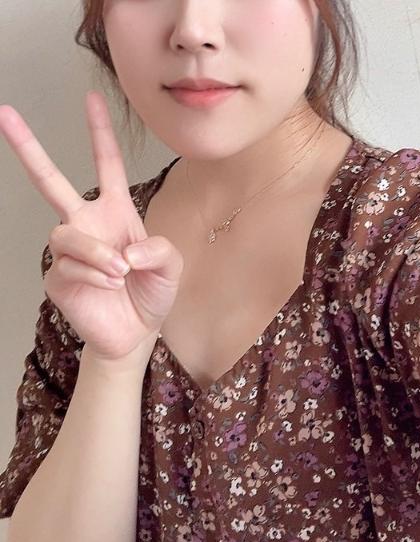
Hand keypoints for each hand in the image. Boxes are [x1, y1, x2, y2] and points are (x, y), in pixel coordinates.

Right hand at [0, 90, 183, 360]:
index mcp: (116, 213)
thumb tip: (122, 250)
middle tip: (4, 114)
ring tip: (119, 273)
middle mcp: (88, 225)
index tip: (91, 98)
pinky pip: (68, 266)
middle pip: (51, 182)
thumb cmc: (152, 293)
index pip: (107, 165)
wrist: (136, 332)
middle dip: (29, 149)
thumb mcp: (170, 266)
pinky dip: (94, 276)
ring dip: (96, 253)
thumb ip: (158, 249)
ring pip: (66, 234)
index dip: (100, 133)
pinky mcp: (58, 277)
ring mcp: (70, 251)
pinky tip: (109, 287)